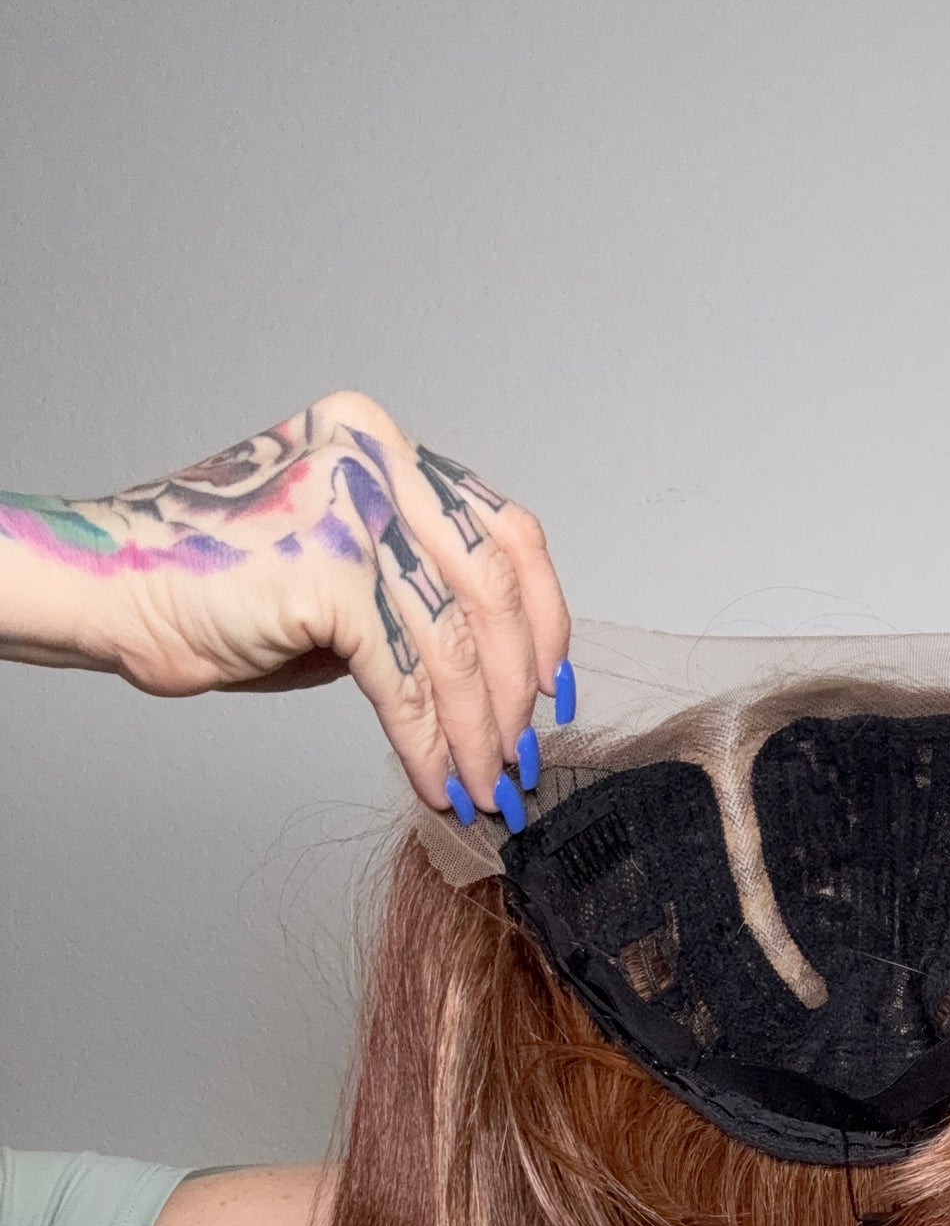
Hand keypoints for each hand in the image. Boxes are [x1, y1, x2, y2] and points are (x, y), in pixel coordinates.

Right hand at [0, 391, 570, 810]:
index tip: (550, 685)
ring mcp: (353, 507)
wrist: (123, 593)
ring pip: (452, 642)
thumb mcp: (345, 570)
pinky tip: (436, 779)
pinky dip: (426, 740)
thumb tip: (502, 670)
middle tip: (517, 754)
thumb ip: (416, 588)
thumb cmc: (226, 589)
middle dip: (513, 687)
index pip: (502, 530)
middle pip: (490, 588)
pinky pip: (403, 677)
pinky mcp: (330, 572)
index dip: (543, 616)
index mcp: (384, 442)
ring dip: (474, 730)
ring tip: (481, 783)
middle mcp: (375, 458)